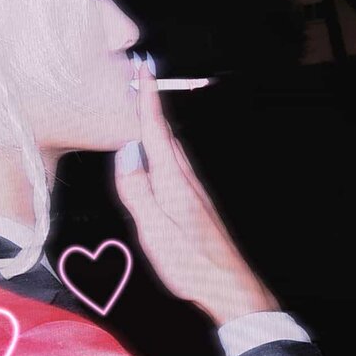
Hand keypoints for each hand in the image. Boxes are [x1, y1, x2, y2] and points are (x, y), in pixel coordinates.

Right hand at [114, 63, 280, 326]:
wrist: (229, 286)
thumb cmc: (190, 263)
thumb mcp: (154, 229)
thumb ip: (137, 189)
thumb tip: (126, 150)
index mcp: (172, 181)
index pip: (156, 131)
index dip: (147, 99)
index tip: (142, 69)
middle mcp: (185, 179)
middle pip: (165, 133)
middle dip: (151, 103)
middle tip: (140, 76)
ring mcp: (192, 191)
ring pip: (171, 147)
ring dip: (157, 123)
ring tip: (144, 106)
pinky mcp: (194, 204)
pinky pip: (174, 163)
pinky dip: (163, 145)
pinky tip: (160, 153)